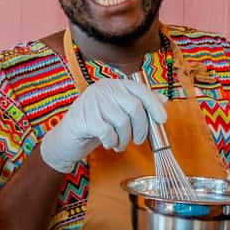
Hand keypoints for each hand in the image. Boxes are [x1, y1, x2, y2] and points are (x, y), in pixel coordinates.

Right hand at [40, 79, 167, 172]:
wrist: (66, 139)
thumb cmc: (94, 125)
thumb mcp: (118, 113)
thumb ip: (138, 104)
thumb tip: (163, 99)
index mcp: (113, 84)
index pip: (140, 89)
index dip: (154, 104)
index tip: (162, 120)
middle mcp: (103, 88)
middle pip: (134, 107)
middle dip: (141, 128)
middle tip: (137, 141)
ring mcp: (92, 101)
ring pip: (122, 122)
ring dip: (124, 139)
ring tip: (119, 144)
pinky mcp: (84, 117)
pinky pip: (108, 132)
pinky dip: (112, 142)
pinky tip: (108, 143)